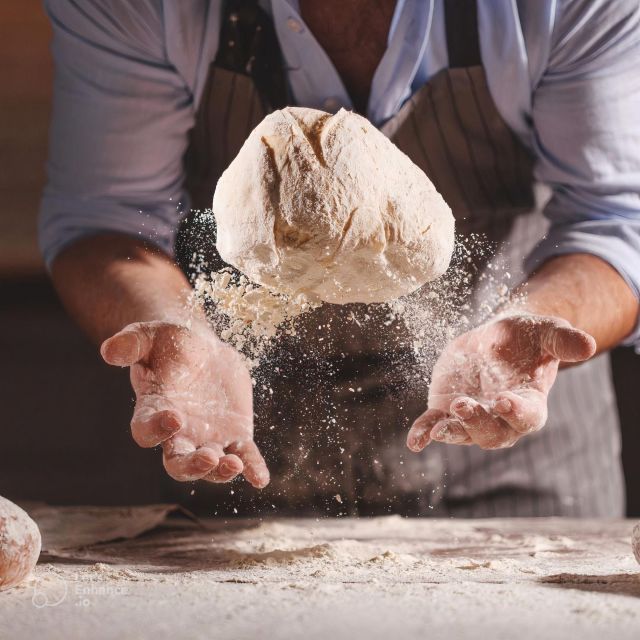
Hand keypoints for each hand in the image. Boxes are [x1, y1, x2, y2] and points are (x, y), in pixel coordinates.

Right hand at [101, 321, 268, 486]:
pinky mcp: (235, 434)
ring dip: (222, 470)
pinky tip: (260, 478)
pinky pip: (244, 455)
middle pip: (179, 463)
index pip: (147, 430)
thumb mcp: (149, 335)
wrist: (201, 348)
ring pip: (212, 465)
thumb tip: (109, 350)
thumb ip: (130, 343)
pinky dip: (253, 467)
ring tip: (235, 465)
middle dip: (193, 465)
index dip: (157, 429)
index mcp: (153, 410)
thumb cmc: (169, 342)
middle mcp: (178, 434)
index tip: (174, 418)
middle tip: (208, 457)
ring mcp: (208, 438)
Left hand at [407, 314, 595, 450]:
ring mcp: (472, 416)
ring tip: (437, 429)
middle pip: (492, 433)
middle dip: (477, 423)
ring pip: (462, 433)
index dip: (516, 412)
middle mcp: (501, 418)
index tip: (503, 400)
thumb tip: (588, 345)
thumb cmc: (528, 338)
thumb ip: (563, 340)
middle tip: (463, 405)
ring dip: (451, 431)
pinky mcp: (446, 409)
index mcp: (529, 403)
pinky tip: (414, 441)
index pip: (526, 417)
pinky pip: (434, 424)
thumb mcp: (546, 332)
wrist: (498, 339)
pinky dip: (423, 433)